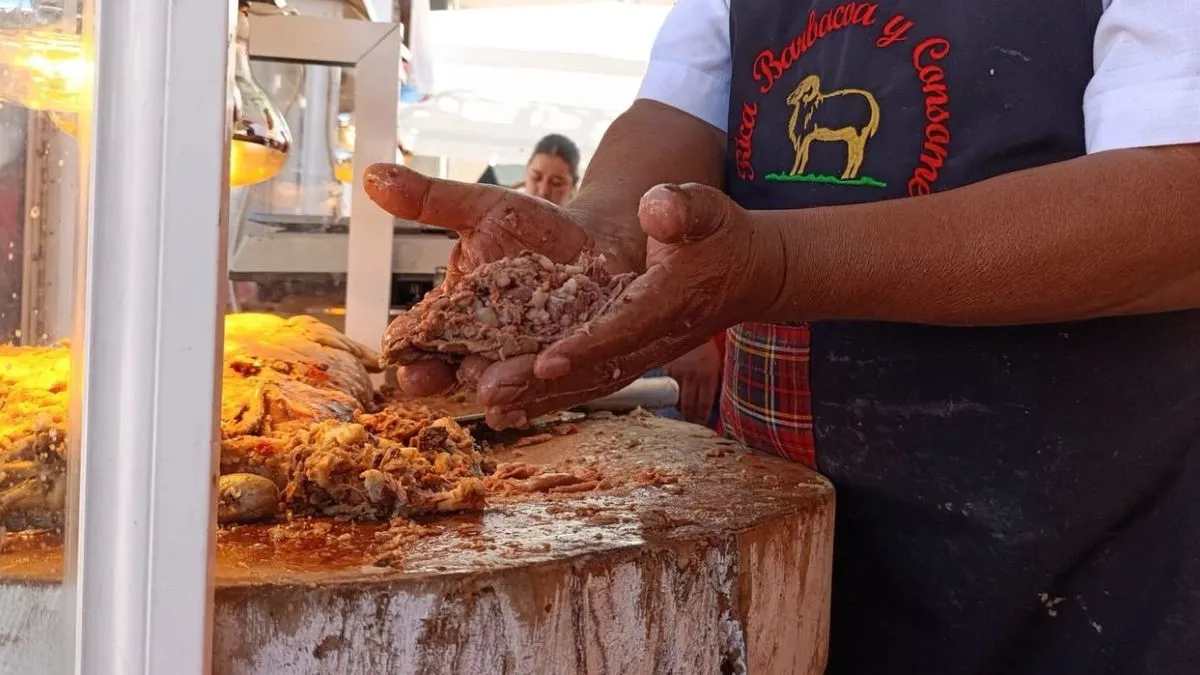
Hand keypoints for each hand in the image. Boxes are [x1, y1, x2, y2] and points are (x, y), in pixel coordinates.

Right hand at [362, 163, 637, 397]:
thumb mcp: (482, 208)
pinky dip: (543, 392)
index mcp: (453, 316)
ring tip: (496, 386)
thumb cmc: (534, 226)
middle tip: (458, 371)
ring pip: (503, 385)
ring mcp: (521, 361)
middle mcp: (482, 346)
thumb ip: (430, 201)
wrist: (598, 239)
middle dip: (453, 376)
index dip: (408, 353)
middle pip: (457, 373)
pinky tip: (539, 388)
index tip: (401, 356)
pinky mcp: (562, 369)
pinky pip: (549, 387)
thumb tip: (372, 176)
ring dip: (500, 387)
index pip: (419, 342)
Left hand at [475, 183, 784, 426]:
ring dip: (539, 396)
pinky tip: (510, 407)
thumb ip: (683, 208)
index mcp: (671, 301)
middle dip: (543, 383)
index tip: (546, 360)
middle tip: (490, 390)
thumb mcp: (708, 209)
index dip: (588, 346)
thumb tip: (655, 208)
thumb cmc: (720, 235)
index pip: (626, 327)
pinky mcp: (629, 356)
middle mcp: (654, 338)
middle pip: (595, 368)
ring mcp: (641, 353)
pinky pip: (588, 383)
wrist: (745, 273)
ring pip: (587, 383)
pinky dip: (550, 397)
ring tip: (487, 401)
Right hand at [664, 339, 721, 424]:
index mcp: (708, 376)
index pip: (705, 404)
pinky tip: (672, 397)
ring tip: (682, 412)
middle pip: (689, 405)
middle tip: (690, 421)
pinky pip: (667, 387)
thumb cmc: (707, 347)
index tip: (702, 421)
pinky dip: (669, 393)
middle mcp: (692, 376)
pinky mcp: (667, 369)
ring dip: (679, 408)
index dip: (702, 416)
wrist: (691, 327)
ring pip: (676, 398)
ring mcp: (678, 373)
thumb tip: (716, 400)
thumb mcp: (717, 363)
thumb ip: (716, 381)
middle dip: (690, 416)